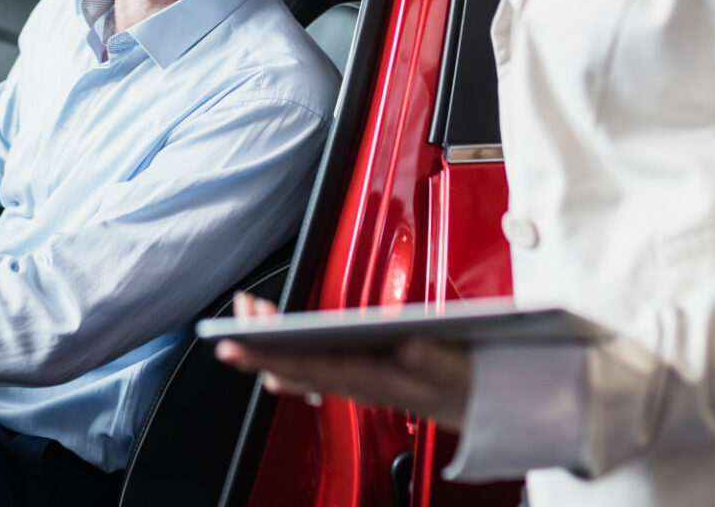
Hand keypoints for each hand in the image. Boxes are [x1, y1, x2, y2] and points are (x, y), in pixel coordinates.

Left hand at [214, 291, 473, 429]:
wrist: (479, 405)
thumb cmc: (464, 384)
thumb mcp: (455, 369)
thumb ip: (432, 359)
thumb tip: (407, 345)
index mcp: (371, 380)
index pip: (304, 368)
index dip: (265, 355)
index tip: (235, 344)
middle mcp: (354, 383)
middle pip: (287, 369)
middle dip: (256, 340)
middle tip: (241, 308)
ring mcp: (352, 380)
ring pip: (294, 368)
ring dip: (269, 341)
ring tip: (254, 310)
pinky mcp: (356, 373)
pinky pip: (309, 363)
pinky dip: (288, 342)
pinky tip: (283, 328)